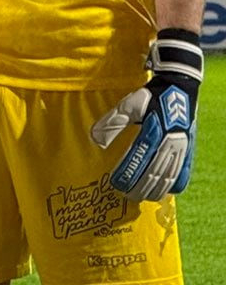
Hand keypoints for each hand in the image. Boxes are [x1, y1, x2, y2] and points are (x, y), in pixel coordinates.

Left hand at [91, 33, 201, 200]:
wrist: (178, 87)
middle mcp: (171, 142)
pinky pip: (184, 171)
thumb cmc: (150, 96)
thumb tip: (95, 140)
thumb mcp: (128, 104)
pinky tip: (166, 192)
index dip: (129, 174)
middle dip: (141, 187)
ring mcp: (182, 147)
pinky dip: (176, 183)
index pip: (140, 159)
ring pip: (170, 175)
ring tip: (143, 197)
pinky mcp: (189, 148)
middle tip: (126, 196)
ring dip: (156, 189)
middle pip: (156, 172)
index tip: (116, 184)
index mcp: (154, 131)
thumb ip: (112, 122)